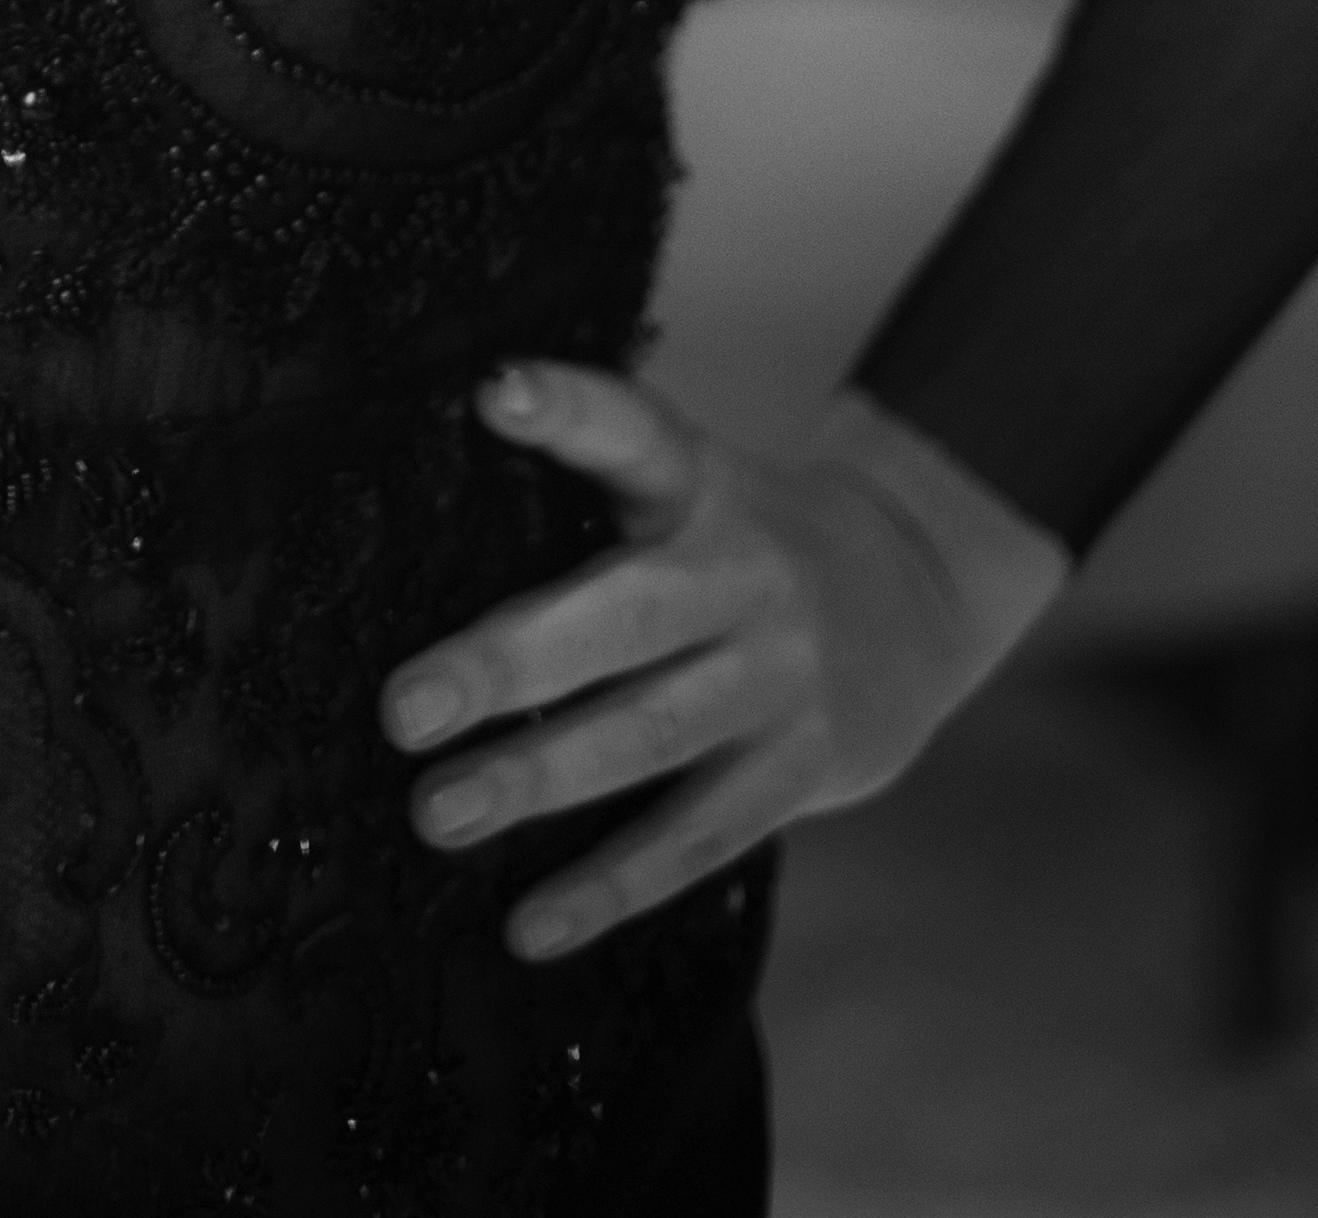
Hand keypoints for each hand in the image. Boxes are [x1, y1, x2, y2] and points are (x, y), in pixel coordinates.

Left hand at [380, 363, 1065, 961]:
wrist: (914, 595)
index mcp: (702, 486)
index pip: (635, 432)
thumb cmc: (742, 539)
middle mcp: (744, 575)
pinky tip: (532, 924)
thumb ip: (586, 483)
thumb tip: (415, 511)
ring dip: (541, 781)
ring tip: (438, 814)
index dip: (568, 407)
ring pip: (653, 735)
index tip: (497, 392)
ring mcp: (779, 678)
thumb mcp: (687, 481)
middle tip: (403, 710)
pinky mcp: (802, 768)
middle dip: (510, 665)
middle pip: (626, 616)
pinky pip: (700, 835)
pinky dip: (615, 885)